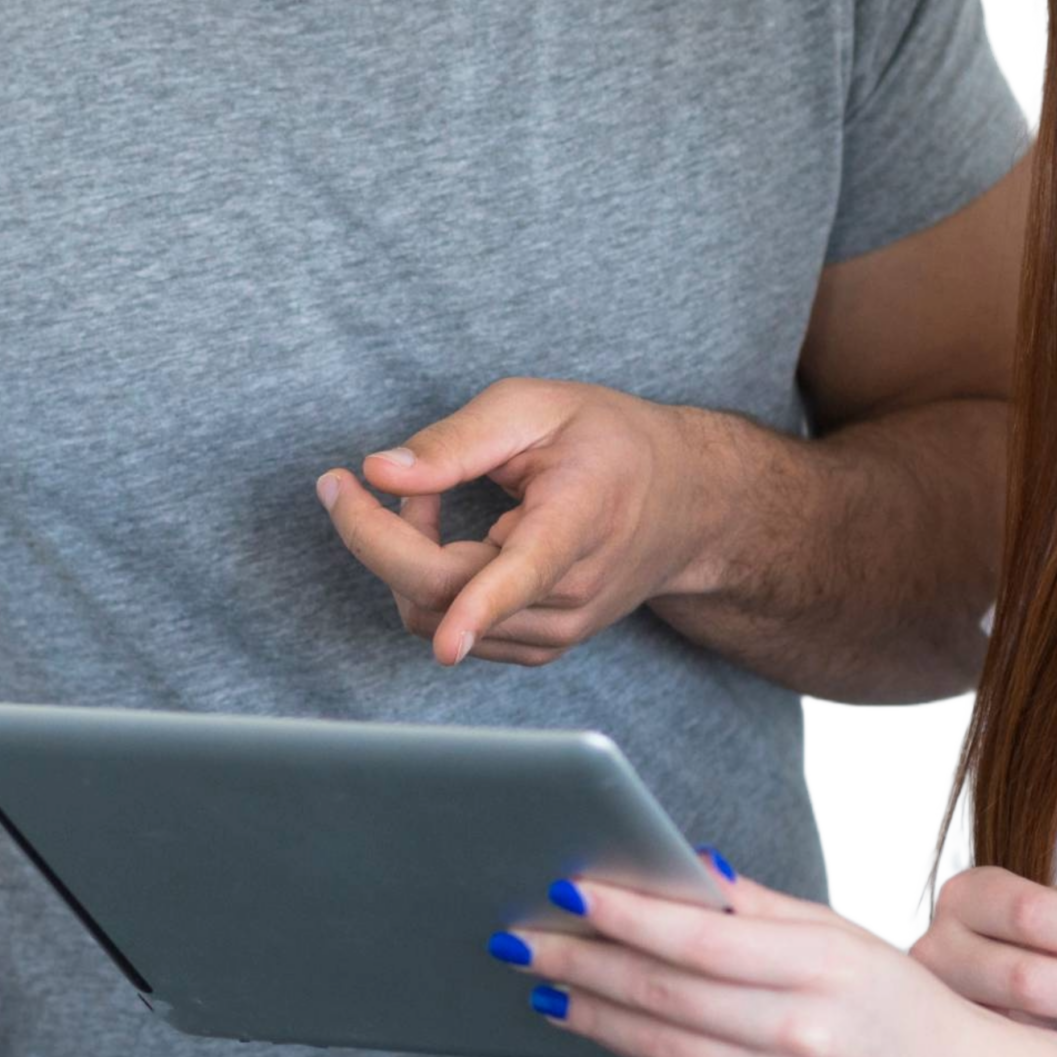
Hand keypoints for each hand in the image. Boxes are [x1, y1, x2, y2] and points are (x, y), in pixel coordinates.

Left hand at [315, 379, 711, 665]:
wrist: (684, 505)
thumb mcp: (537, 407)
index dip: (481, 609)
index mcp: (579, 519)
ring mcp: (556, 632)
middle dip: (379, 535)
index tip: (449, 642)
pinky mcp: (536, 649)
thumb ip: (457, 439)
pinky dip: (427, 583)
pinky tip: (452, 539)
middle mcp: (571, 592)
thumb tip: (380, 472)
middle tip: (371, 478)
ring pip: (433, 616)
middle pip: (444, 594)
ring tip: (432, 497)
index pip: (525, 575)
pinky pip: (448, 629)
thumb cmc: (609, 444)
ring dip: (404, 556)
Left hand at [498, 858, 1056, 1056]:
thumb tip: (680, 868)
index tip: (568, 889)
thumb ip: (755, 906)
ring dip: (589, 1009)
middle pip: (664, 992)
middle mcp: (796, 1034)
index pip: (700, 938)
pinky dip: (633, 1046)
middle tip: (521, 935)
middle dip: (581, 961)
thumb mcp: (837, 932)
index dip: (626, 914)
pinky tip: (596, 1019)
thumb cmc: (892, 998)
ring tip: (541, 977)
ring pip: (658, 1044)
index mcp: (819, 968)